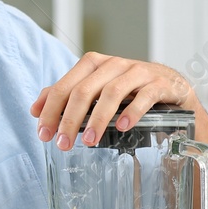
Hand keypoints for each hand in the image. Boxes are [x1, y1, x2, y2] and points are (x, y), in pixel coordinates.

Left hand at [30, 52, 194, 149]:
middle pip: (84, 90)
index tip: (44, 134)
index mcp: (93, 64)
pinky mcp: (160, 83)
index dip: (51, 111)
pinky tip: (123, 127)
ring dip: (98, 119)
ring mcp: (138, 72)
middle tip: (63, 144)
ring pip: (112, 92)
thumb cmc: (128, 91)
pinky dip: (132, 112)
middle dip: (70, 119)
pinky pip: (144, 96)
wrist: (172, 87)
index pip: (64, 86)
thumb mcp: (96, 90)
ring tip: (90, 142)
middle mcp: (113, 64)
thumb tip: (35, 110)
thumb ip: (66, 96)